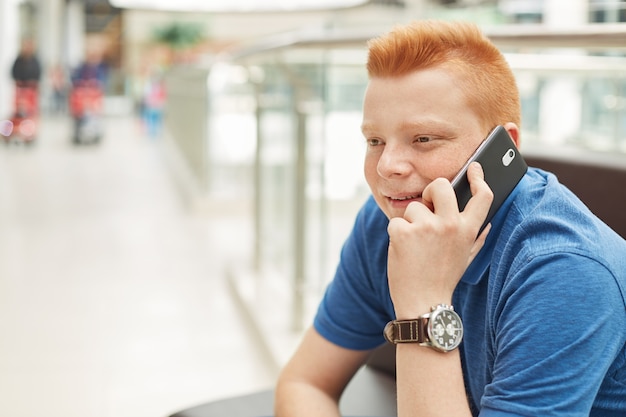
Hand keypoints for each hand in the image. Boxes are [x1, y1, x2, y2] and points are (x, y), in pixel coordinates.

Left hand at [387, 162, 492, 317]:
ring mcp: (426, 227)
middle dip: (432, 190)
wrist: (423, 302)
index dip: (479, 178)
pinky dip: (395, 235)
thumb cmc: (443, 279)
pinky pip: (396, 222)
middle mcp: (450, 224)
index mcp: (468, 230)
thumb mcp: (465, 258)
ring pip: (413, 208)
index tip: (474, 167)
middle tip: (427, 203)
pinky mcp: (404, 231)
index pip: (482, 196)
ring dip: (410, 223)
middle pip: (441, 185)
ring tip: (415, 246)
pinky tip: (403, 252)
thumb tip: (487, 223)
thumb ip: (476, 238)